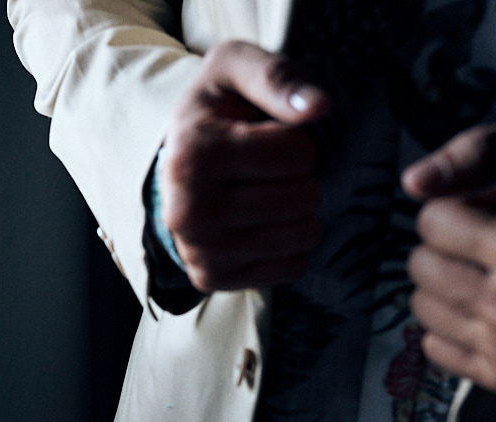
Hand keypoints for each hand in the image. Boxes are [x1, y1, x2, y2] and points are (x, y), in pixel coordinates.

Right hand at [159, 40, 329, 291]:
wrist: (176, 163)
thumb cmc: (216, 112)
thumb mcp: (235, 70)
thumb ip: (277, 76)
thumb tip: (319, 107)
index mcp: (194, 154)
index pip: (297, 153)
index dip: (296, 142)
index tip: (268, 139)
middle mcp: (189, 210)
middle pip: (303, 197)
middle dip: (299, 179)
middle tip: (269, 171)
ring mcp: (199, 250)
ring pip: (302, 236)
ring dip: (299, 213)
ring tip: (270, 195)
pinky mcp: (211, 278)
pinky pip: (290, 268)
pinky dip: (289, 247)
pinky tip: (264, 225)